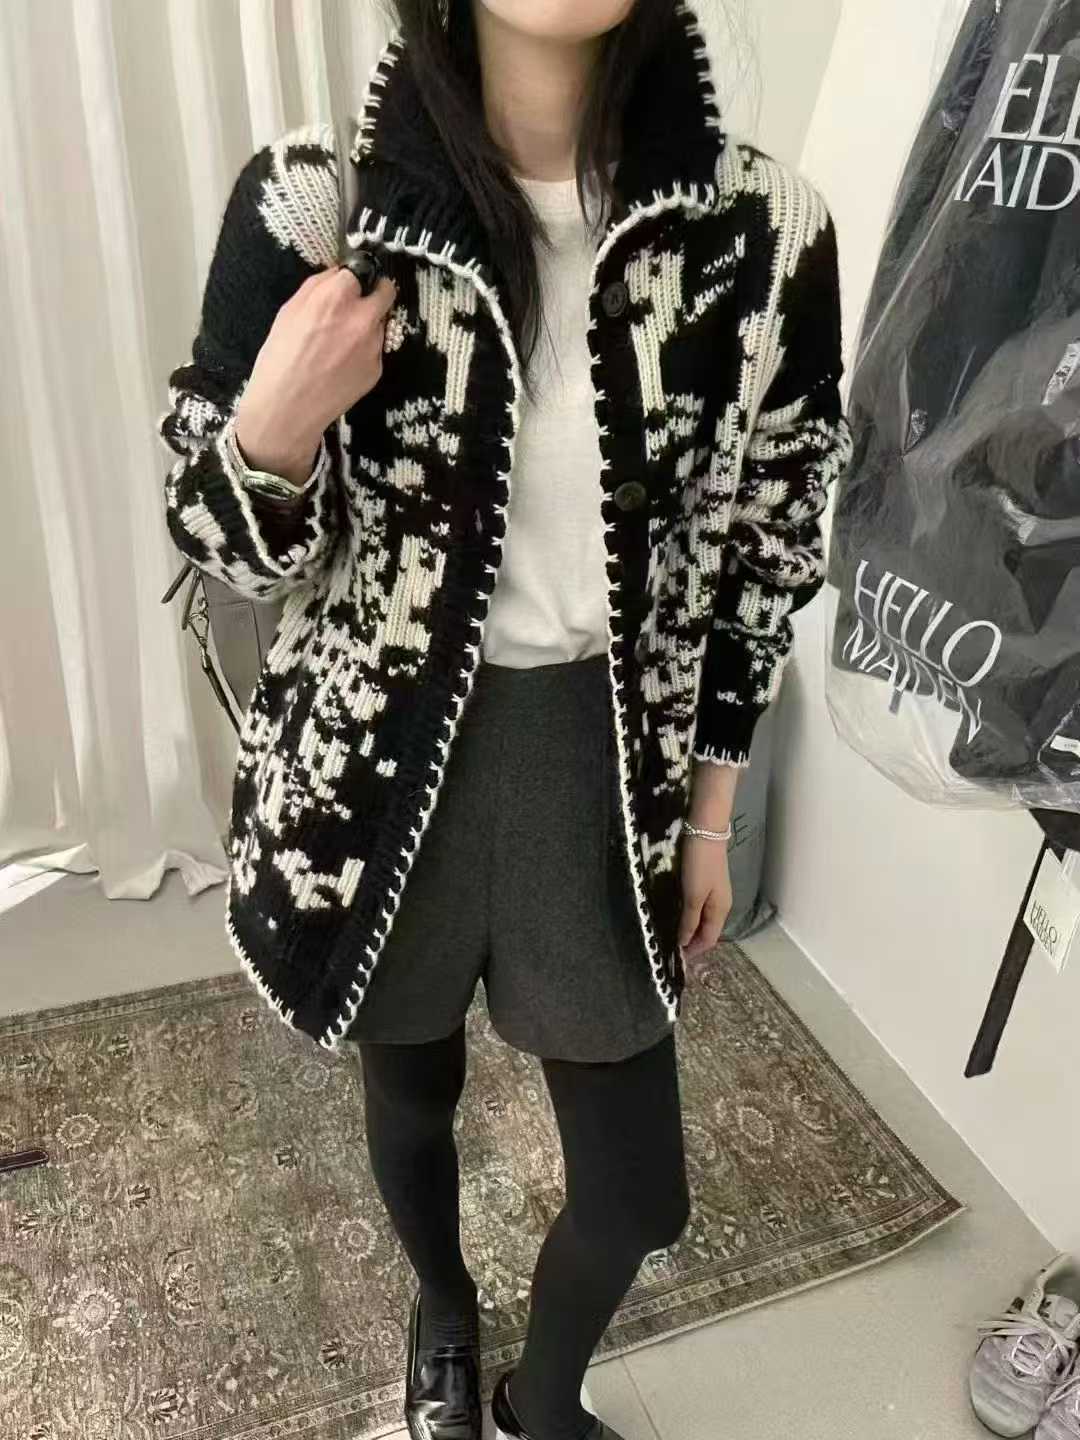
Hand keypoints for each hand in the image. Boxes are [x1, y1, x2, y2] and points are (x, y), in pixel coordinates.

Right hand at [235, 266, 397, 485]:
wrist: (288, 408)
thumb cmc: (280, 358)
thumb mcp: (289, 311)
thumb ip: (317, 287)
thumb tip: (337, 274)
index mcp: (335, 297)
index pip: (361, 271)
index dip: (353, 278)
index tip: (350, 284)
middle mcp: (361, 318)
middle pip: (385, 291)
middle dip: (375, 293)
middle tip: (361, 304)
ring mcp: (373, 345)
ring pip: (380, 323)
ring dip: (368, 326)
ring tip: (341, 345)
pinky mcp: (377, 368)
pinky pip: (376, 350)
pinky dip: (364, 352)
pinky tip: (343, 365)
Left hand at [678, 835, 731, 979]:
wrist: (705, 831)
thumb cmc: (700, 864)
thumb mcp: (693, 895)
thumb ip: (689, 920)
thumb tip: (684, 943)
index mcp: (720, 911)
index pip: (708, 940)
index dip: (694, 951)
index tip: (675, 960)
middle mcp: (720, 905)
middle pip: (706, 931)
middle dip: (691, 943)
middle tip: (669, 949)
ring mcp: (713, 893)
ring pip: (701, 920)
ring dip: (688, 930)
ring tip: (670, 935)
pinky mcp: (704, 882)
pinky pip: (697, 908)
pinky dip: (687, 916)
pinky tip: (675, 916)